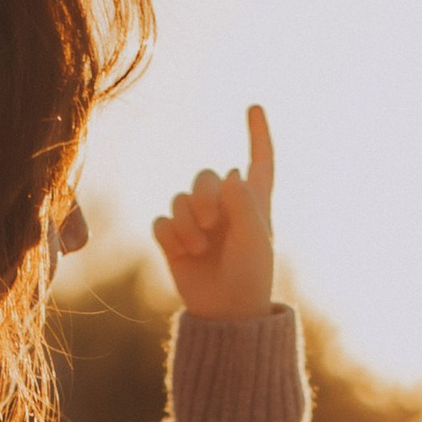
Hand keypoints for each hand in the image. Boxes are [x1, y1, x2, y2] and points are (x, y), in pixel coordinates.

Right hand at [153, 105, 276, 321]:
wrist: (227, 313)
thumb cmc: (250, 276)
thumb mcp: (255, 239)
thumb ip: (245, 203)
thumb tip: (230, 173)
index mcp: (253, 203)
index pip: (259, 162)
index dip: (259, 135)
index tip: (255, 107)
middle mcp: (224, 208)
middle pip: (204, 177)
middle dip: (204, 196)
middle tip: (213, 223)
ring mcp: (197, 224)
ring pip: (179, 199)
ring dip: (188, 222)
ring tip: (200, 248)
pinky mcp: (174, 241)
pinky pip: (162, 222)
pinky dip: (171, 236)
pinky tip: (184, 253)